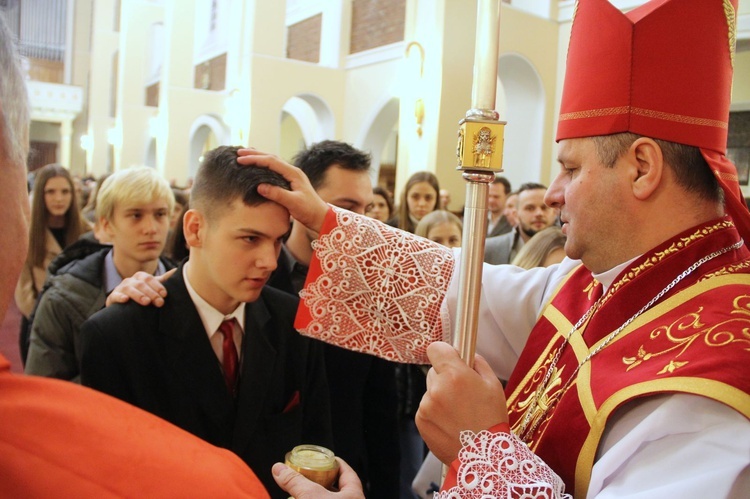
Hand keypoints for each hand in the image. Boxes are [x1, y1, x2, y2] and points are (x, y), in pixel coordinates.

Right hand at [105, 268, 174, 306]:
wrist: (124, 305)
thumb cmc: (142, 294)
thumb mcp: (152, 286)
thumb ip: (164, 279)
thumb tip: (177, 270)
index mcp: (141, 277)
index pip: (150, 279)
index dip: (158, 286)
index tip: (165, 294)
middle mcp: (130, 280)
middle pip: (141, 284)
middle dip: (151, 293)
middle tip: (160, 303)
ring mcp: (121, 288)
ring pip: (129, 289)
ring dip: (138, 295)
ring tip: (146, 302)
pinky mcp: (113, 297)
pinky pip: (115, 295)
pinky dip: (120, 297)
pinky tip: (125, 300)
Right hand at [236, 149, 328, 231]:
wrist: (320, 216)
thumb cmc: (309, 210)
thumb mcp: (293, 203)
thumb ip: (277, 194)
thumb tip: (259, 186)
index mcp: (293, 173)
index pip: (271, 161)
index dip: (255, 159)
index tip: (241, 159)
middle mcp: (292, 171)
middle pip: (271, 158)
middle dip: (255, 154)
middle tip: (238, 152)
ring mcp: (291, 176)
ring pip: (273, 162)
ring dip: (259, 158)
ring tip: (245, 155)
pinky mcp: (290, 182)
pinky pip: (274, 170)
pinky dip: (264, 166)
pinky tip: (258, 168)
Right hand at [272, 458, 363, 498]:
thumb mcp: (312, 497)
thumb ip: (296, 482)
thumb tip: (278, 468)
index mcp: (354, 496)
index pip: (348, 474)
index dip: (337, 464)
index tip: (326, 459)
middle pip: (338, 491)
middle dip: (322, 484)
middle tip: (309, 477)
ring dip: (315, 498)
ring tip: (301, 494)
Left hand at [416, 341, 507, 463]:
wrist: (484, 457)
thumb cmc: (491, 420)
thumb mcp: (493, 385)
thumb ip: (478, 363)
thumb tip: (468, 355)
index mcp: (455, 375)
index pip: (436, 348)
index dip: (444, 352)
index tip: (450, 358)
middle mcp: (437, 388)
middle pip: (434, 371)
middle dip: (446, 377)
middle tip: (462, 393)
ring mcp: (426, 405)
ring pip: (430, 391)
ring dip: (440, 397)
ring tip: (459, 413)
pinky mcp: (420, 420)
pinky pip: (426, 408)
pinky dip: (435, 412)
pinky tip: (451, 423)